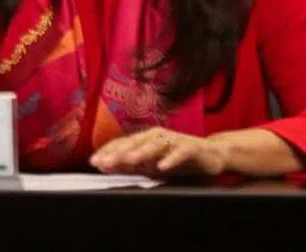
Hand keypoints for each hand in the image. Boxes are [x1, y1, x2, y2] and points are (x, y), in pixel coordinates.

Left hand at [89, 127, 226, 177]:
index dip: (108, 152)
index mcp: (145, 138)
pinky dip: (171, 159)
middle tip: (105, 162)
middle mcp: (157, 136)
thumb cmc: (177, 159)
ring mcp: (174, 140)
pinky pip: (180, 153)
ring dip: (141, 153)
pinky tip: (162, 167)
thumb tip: (103, 165)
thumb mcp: (150, 164)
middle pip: (135, 143)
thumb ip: (129, 165)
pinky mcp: (191, 148)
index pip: (123, 144)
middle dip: (119, 152)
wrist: (211, 154)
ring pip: (155, 145)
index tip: (93, 162)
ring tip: (129, 161)